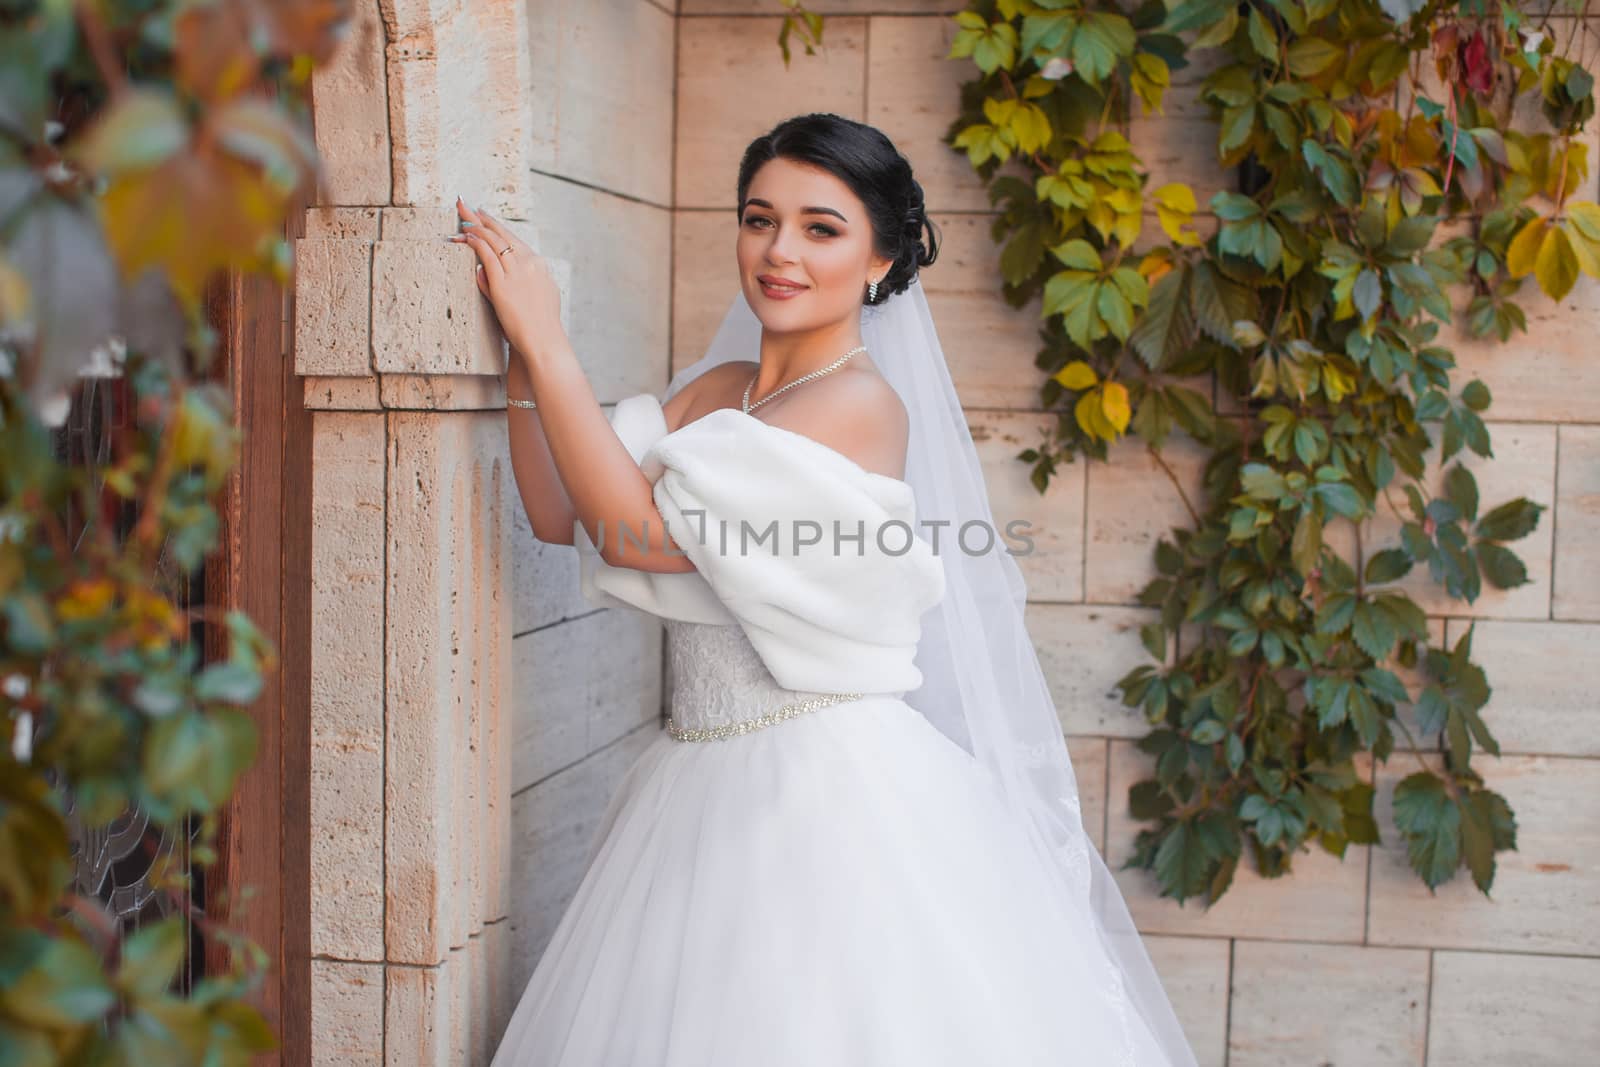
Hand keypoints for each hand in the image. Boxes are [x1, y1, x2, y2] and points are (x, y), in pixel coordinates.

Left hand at [451, 197, 562, 356]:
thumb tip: (482, 272)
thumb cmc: (538, 327)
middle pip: (503, 234)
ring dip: (476, 226)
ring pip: (493, 240)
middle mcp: (529, 263)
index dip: (497, 228)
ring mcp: (516, 271)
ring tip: (462, 217)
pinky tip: (465, 235)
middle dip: (483, 218)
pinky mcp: (502, 282)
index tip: (485, 219)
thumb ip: (513, 283)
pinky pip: (486, 254)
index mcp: (539, 266)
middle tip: (467, 205)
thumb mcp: (533, 299)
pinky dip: (475, 242)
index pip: (515, 240)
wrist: (544, 340)